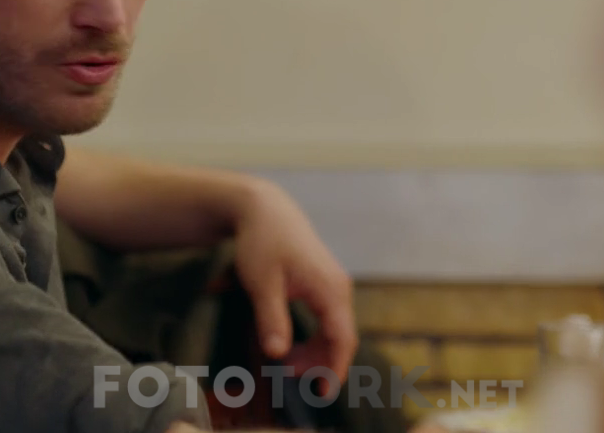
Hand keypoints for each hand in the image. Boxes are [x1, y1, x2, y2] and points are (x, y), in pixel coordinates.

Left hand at [231, 178, 357, 393]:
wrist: (265, 209)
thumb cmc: (263, 242)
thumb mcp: (261, 283)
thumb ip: (271, 319)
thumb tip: (277, 354)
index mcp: (330, 289)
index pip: (342, 339)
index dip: (335, 369)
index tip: (323, 393)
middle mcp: (339, 288)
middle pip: (340, 339)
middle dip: (318, 363)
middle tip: (285, 376)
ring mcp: (334, 285)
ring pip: (334, 330)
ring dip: (313, 352)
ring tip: (283, 362)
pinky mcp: (324, 284)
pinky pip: (327, 320)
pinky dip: (312, 337)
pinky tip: (290, 344)